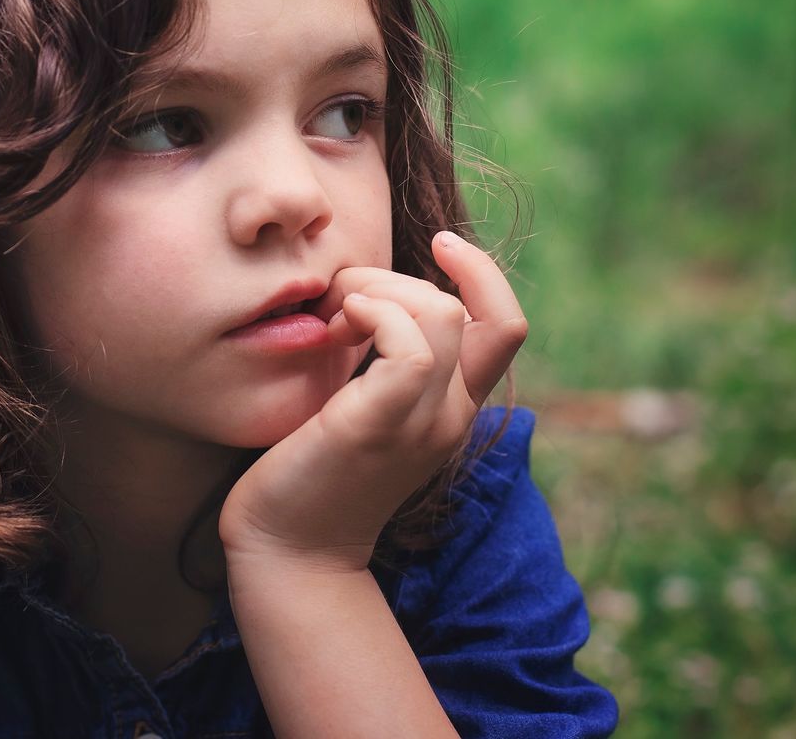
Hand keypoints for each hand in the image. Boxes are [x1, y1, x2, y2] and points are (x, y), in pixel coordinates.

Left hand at [217, 231, 528, 573]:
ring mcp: (422, 424)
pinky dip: (373, 314)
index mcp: (453, 408)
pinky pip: (410, 347)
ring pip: (441, 314)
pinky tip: (335, 328)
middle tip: (341, 301)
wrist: (287, 552)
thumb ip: (383, 356)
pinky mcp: (380, 426)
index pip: (508, 324)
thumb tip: (366, 286)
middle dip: (399, 277)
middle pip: (474, 309)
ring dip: (378, 290)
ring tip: (334, 318)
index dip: (483, 273)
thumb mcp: (362, 400)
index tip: (437, 244)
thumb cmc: (309, 467)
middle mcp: (451, 416)